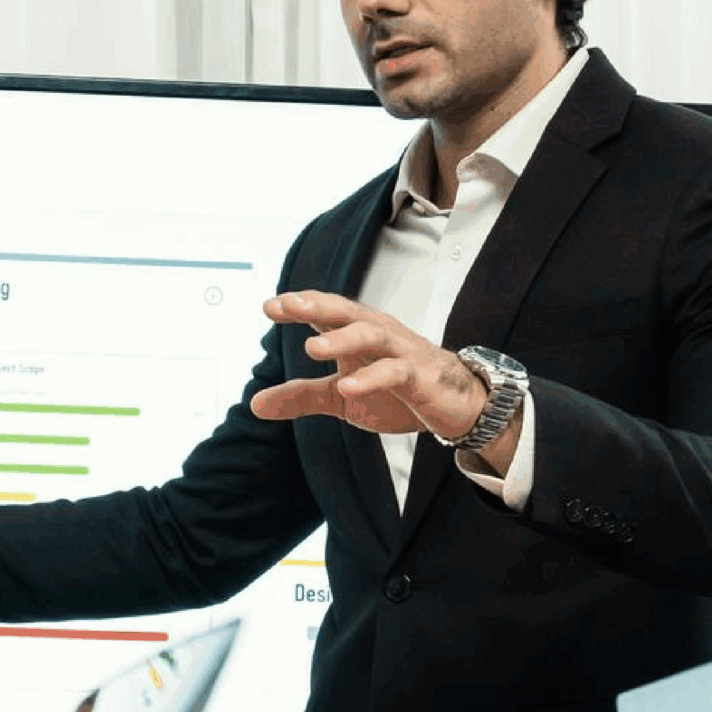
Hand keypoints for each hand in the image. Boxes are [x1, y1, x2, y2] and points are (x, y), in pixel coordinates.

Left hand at [250, 290, 484, 440]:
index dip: (300, 306)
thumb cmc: (397, 391)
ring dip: (342, 339)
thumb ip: (300, 397)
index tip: (269, 306)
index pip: (326, 313)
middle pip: (347, 312)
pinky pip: (394, 372)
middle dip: (318, 306)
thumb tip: (254, 404)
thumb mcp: (340, 397)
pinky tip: (347, 386)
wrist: (457, 406)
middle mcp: (378, 335)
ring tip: (311, 348)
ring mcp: (400, 353)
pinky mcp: (420, 377)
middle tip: (288, 305)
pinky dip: (371, 378)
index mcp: (357, 333)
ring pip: (371, 336)